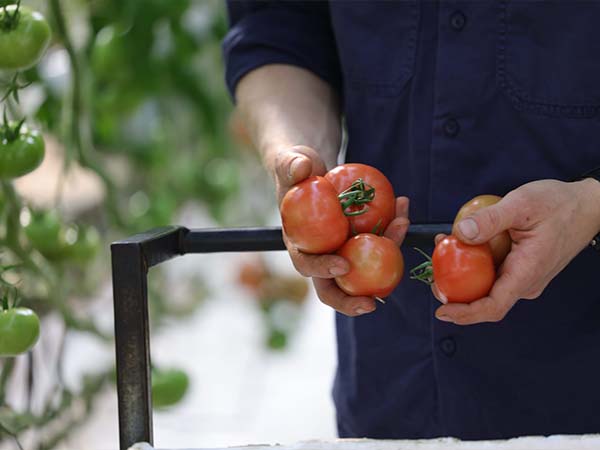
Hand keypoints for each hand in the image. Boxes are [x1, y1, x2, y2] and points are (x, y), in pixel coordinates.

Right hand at [274, 146, 409, 315]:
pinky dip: (393, 226)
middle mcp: (320, 253)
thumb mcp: (289, 162)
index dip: (323, 270)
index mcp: (299, 243)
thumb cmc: (295, 168)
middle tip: (372, 304)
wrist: (310, 168)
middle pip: (334, 285)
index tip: (343, 265)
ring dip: (388, 250)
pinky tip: (403, 207)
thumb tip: (302, 168)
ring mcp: (342, 248)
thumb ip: (290, 165)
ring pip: (366, 264)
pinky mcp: (359, 238)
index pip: (307, 265)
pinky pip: (379, 238)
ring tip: (403, 225)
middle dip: (352, 300)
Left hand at [433, 179, 599, 324]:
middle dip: (456, 294)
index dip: (465, 313)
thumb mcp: (522, 204)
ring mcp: (525, 277)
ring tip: (442, 252)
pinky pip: (495, 273)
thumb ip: (490, 219)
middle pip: (486, 300)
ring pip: (488, 286)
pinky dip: (475, 264)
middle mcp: (526, 282)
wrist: (589, 205)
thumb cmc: (559, 204)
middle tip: (431, 278)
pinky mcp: (522, 268)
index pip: (493, 307)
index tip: (441, 311)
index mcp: (527, 273)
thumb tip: (459, 234)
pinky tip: (460, 244)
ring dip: (463, 276)